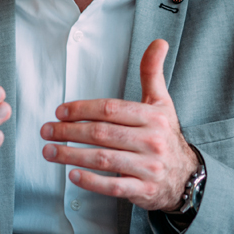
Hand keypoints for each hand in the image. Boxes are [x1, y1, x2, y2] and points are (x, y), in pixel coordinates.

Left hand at [41, 39, 196, 211]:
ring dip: (72, 155)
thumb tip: (157, 43)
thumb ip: (152, 73)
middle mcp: (151, 141)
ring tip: (50, 151)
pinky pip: (113, 187)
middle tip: (47, 131)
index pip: (111, 109)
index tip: (60, 111)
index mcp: (153, 117)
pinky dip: (91, 181)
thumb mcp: (162, 102)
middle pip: (102, 133)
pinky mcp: (144, 190)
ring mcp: (148, 167)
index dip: (82, 109)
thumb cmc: (166, 136)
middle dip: (69, 131)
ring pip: (104, 159)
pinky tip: (73, 174)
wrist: (186, 176)